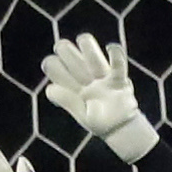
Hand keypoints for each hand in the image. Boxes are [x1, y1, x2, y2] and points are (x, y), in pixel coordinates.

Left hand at [40, 34, 157, 162]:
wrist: (121, 129)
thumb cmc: (100, 123)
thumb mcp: (81, 115)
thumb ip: (67, 101)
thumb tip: (50, 87)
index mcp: (72, 86)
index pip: (56, 68)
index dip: (52, 65)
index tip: (53, 70)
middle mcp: (85, 77)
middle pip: (70, 55)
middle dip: (66, 51)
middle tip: (65, 53)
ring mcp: (102, 76)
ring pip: (91, 54)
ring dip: (87, 46)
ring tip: (84, 42)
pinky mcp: (119, 79)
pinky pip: (118, 64)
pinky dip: (116, 55)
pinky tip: (110, 47)